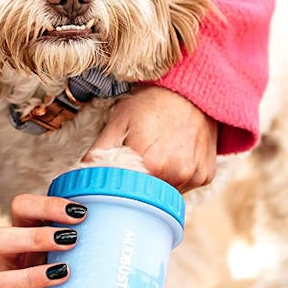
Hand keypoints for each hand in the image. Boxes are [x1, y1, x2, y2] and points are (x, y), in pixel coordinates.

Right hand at [0, 194, 84, 287]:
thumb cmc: (34, 269)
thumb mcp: (44, 248)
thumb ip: (76, 238)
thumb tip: (137, 234)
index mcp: (20, 236)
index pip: (20, 207)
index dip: (45, 206)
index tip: (79, 212)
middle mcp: (8, 261)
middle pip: (1, 238)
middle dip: (37, 236)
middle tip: (72, 239)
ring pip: (0, 282)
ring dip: (31, 277)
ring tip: (64, 274)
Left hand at [87, 84, 216, 191]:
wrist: (191, 90)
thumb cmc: (151, 103)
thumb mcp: (119, 121)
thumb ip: (100, 150)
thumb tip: (82, 172)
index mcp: (150, 163)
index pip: (126, 192)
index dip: (119, 185)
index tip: (117, 177)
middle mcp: (175, 174)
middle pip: (147, 197)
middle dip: (138, 186)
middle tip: (138, 163)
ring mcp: (193, 176)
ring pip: (167, 194)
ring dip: (158, 182)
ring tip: (157, 156)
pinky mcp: (206, 176)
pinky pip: (186, 186)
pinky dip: (177, 177)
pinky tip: (175, 156)